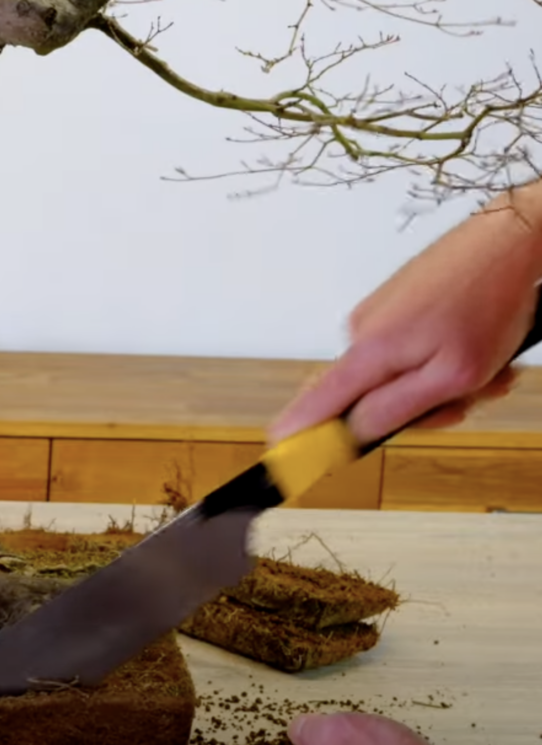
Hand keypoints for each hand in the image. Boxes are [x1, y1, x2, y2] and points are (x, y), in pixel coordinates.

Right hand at [269, 197, 541, 445]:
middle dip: (417, 409)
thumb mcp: (454, 375)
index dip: (299, 435)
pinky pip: (408, 353)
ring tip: (484, 369)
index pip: (315, 406)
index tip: (283, 457)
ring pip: (397, 377)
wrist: (508, 240)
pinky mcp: (393, 306)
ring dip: (440, 383)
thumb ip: (399, 409)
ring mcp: (377, 317)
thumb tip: (356, 433)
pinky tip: (474, 347)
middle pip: (367, 399)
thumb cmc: (489, 299)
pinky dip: (440, 359)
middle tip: (463, 400)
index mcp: (368, 353)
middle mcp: (361, 333)